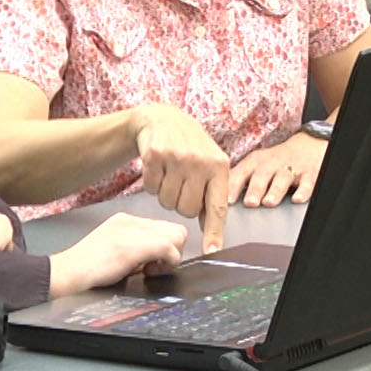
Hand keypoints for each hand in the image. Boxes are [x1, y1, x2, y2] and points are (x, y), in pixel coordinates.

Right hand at [47, 213, 187, 296]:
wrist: (68, 272)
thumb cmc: (86, 269)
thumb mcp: (113, 251)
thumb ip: (133, 250)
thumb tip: (153, 260)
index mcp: (125, 221)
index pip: (162, 227)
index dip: (163, 247)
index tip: (150, 263)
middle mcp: (132, 221)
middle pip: (174, 229)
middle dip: (171, 250)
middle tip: (153, 267)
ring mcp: (134, 231)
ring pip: (177, 235)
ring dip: (171, 256)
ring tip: (149, 269)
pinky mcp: (137, 245)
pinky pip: (170, 248)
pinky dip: (168, 263)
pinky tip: (148, 272)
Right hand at [132, 103, 229, 254]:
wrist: (163, 119)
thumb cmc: (191, 147)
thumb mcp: (210, 164)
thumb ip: (212, 194)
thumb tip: (213, 233)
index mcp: (219, 166)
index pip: (217, 207)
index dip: (214, 232)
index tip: (212, 252)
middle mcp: (199, 161)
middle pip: (187, 210)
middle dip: (182, 203)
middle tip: (182, 183)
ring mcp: (176, 157)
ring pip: (167, 203)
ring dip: (166, 194)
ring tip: (170, 174)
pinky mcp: (154, 154)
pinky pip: (151, 189)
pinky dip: (152, 183)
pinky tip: (158, 168)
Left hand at [229, 132, 328, 207]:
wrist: (308, 145)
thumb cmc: (275, 161)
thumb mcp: (255, 165)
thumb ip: (238, 180)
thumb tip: (215, 199)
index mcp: (255, 162)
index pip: (241, 173)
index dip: (234, 185)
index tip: (227, 199)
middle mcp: (272, 164)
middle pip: (261, 176)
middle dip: (254, 189)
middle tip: (249, 203)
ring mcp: (291, 168)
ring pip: (282, 179)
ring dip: (275, 191)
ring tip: (268, 202)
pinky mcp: (309, 174)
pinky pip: (306, 182)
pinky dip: (303, 191)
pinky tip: (297, 199)